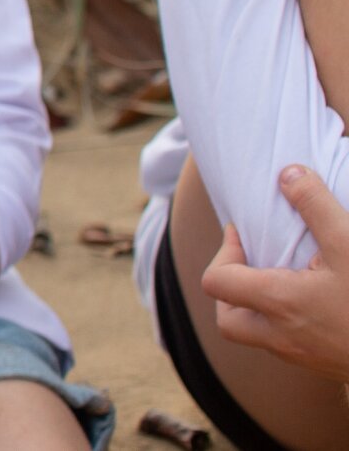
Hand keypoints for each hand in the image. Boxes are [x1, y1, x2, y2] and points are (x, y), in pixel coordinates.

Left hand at [203, 165, 348, 378]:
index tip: (244, 235)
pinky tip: (311, 304)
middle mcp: (281, 336)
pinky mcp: (323, 366)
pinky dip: (284, 325)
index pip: (215, 281)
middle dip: (231, 289)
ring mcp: (302, 357)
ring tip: (284, 280)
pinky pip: (286, 347)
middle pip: (228, 320)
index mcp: (279, 303)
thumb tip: (288, 173)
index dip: (223, 252)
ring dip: (258, 309)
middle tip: (255, 263)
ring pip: (257, 337)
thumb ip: (316, 205)